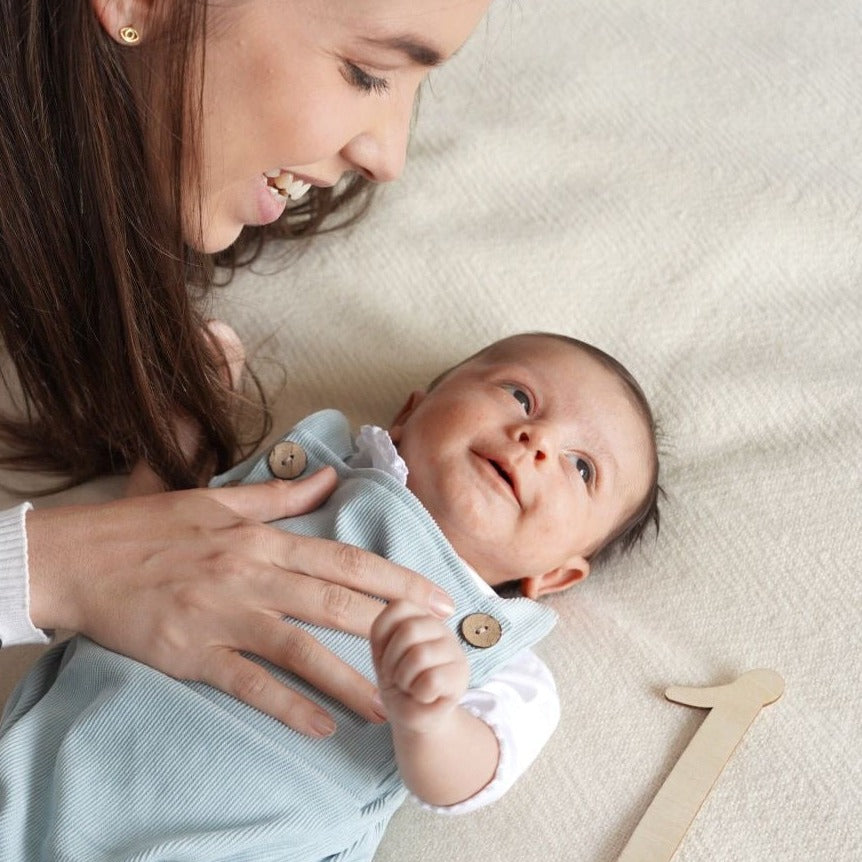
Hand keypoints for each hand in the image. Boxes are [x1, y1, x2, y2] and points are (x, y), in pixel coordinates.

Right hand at [25, 468, 454, 736]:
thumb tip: (330, 476)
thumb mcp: (219, 501)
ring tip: (392, 702)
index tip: (435, 597)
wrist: (78, 559)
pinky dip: (287, 704)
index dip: (395, 580)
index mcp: (261, 539)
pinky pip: (250, 682)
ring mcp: (223, 616)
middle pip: (336, 602)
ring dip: (350, 678)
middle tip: (435, 645)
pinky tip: (322, 724)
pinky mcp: (193, 653)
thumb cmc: (149, 526)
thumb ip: (281, 494)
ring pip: (301, 649)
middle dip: (393, 624)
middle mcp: (251, 576)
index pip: (345, 560)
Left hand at [371, 599, 468, 733]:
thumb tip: (395, 609)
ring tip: (410, 686)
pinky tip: (425, 695)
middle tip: (396, 676)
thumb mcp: (381, 653)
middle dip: (392, 661)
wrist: (414, 719)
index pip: (398, 607)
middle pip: (409, 630)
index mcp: (419, 617)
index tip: (385, 656)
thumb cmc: (397, 683)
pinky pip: (432, 680)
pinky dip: (420, 693)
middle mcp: (440, 628)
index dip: (383, 637)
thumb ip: (384, 630)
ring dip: (405, 679)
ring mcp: (454, 650)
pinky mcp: (461, 675)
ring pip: (420, 655)